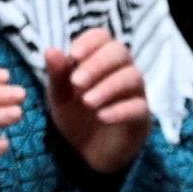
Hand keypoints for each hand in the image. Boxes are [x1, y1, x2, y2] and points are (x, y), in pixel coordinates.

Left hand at [38, 28, 151, 178]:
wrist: (87, 154)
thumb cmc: (76, 117)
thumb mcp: (60, 97)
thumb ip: (57, 75)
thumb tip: (51, 50)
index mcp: (100, 61)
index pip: (103, 37)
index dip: (91, 41)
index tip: (75, 55)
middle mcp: (121, 72)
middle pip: (121, 52)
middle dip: (97, 64)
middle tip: (77, 83)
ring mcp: (134, 94)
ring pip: (133, 77)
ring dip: (108, 87)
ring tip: (87, 102)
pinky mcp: (141, 118)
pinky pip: (139, 107)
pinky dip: (120, 110)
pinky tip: (102, 117)